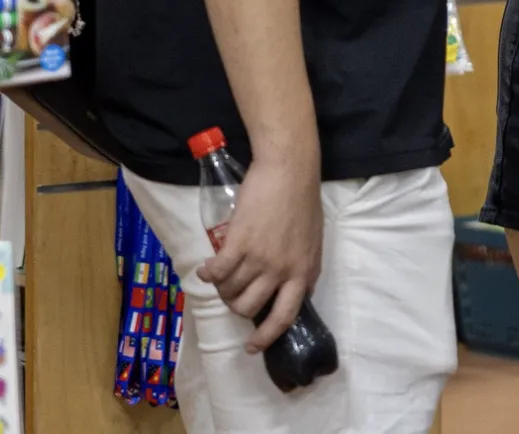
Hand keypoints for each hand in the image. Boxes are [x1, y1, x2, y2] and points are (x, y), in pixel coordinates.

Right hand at [195, 157, 323, 353]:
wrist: (290, 171)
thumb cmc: (302, 201)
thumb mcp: (313, 241)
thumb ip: (303, 267)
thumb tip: (296, 289)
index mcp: (303, 272)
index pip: (285, 317)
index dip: (266, 336)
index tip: (252, 347)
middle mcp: (282, 271)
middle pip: (249, 307)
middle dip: (235, 305)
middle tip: (231, 292)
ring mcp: (260, 259)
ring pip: (230, 291)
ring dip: (221, 287)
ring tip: (219, 275)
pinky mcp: (239, 244)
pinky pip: (216, 273)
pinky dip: (207, 274)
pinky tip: (205, 269)